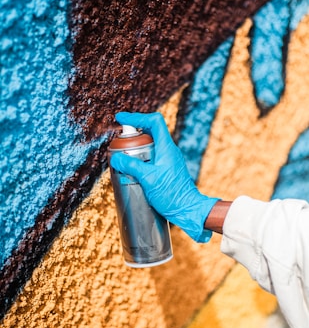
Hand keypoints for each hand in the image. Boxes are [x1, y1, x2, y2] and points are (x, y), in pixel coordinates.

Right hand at [110, 112, 219, 241]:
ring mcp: (169, 160)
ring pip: (150, 146)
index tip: (121, 119)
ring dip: (136, 149)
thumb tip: (117, 158)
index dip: (137, 117)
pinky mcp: (168, 170)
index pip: (154, 121)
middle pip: (150, 133)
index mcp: (166, 147)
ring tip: (123, 159)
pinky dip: (141, 159)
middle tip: (119, 143)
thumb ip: (132, 166)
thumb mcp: (148, 179)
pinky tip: (133, 172)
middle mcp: (169, 150)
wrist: (187, 210)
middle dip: (133, 135)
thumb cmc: (171, 194)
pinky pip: (152, 158)